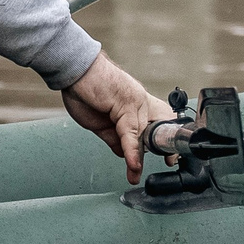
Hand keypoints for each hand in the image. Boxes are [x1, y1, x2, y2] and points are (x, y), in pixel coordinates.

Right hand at [59, 52, 175, 182]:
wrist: (74, 69)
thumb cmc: (84, 90)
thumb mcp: (99, 122)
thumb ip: (114, 138)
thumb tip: (124, 153)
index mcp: (135, 105)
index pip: (156, 124)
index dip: (162, 141)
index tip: (168, 158)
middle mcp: (140, 102)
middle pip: (159, 127)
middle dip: (165, 146)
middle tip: (169, 161)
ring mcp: (136, 102)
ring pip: (144, 134)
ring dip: (141, 156)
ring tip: (136, 173)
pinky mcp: (126, 104)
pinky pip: (130, 133)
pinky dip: (131, 151)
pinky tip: (132, 164)